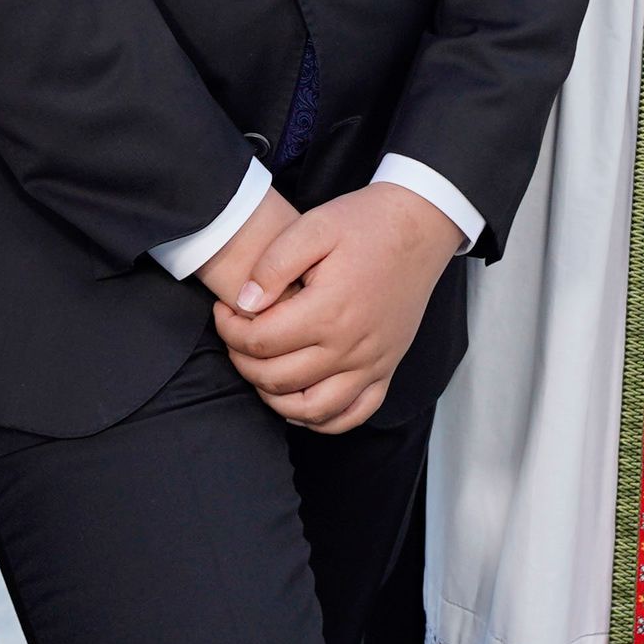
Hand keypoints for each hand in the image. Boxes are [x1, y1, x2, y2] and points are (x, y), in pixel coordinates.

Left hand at [212, 181, 463, 432]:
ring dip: (274, 397)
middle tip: (235, 335)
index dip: (229, 329)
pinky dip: (320, 419)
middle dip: (242, 361)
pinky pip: (352, 415)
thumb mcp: (314, 226)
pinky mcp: (386, 370)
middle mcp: (351, 348)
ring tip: (259, 367)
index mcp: (328, 311)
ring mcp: (372, 364)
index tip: (224, 310)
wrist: (420, 227)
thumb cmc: (365, 223)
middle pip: (277, 379)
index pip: (259, 342)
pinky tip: (299, 400)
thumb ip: (273, 265)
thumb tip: (244, 303)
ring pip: (311, 409)